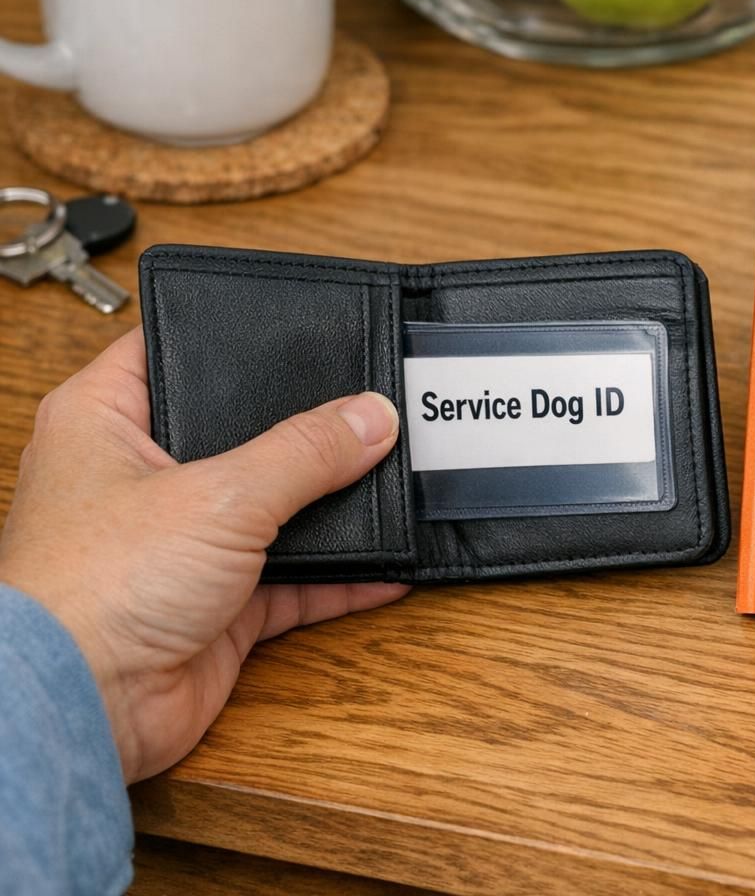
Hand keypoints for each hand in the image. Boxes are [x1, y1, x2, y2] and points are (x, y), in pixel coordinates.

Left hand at [0, 328, 408, 782]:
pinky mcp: (215, 604)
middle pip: (241, 432)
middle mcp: (140, 478)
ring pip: (274, 508)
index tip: (304, 326)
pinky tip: (388, 563)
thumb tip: (370, 417)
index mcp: (105, 420)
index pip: (172, 347)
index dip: (234, 334)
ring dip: (329, 505)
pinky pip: (295, 579)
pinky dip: (342, 576)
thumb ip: (305, 451)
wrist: (83, 707)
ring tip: (392, 476)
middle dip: (305, 428)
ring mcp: (180, 544)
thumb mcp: (220, 495)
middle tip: (368, 404)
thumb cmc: (91, 591)